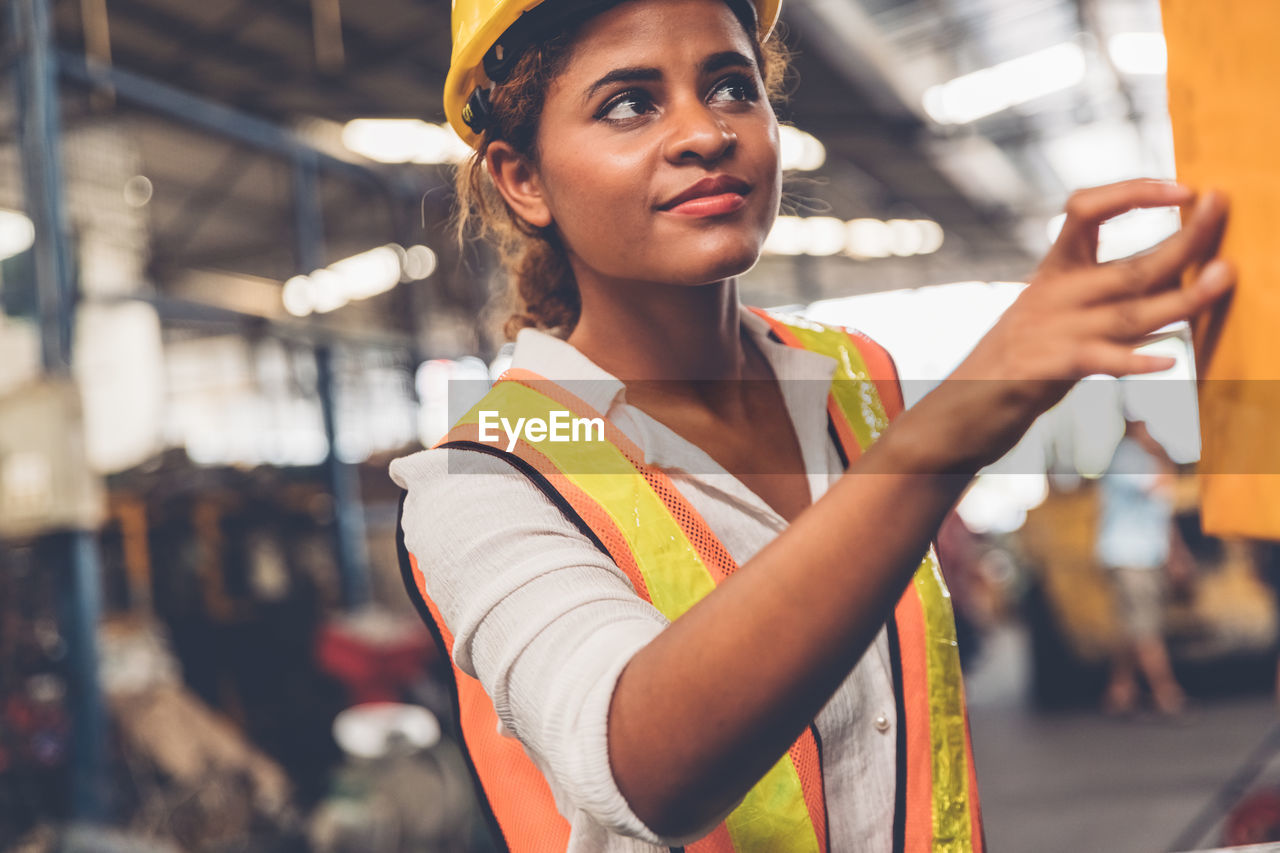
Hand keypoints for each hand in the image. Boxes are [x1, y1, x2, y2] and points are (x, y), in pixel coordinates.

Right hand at [946, 179, 1232, 466]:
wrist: (955, 413)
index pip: (1085, 210)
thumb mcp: (1047, 321)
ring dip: (1182, 297)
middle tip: (1222, 211)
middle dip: (1184, 239)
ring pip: (1128, 311)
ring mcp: (1047, 332)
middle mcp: (1049, 296)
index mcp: (1049, 275)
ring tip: (1222, 278)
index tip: (1182, 188)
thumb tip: (1162, 281)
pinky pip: (1099, 360)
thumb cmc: (1009, 369)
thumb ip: (1095, 299)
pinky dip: (1134, 360)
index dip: (1132, 192)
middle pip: (1128, 265)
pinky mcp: (1044, 370)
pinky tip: (1168, 359)